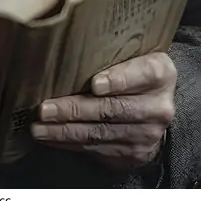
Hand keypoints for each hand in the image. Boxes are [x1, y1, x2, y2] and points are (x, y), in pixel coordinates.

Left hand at [31, 53, 175, 169]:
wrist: (155, 106)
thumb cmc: (132, 70)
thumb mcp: (132, 54)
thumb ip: (110, 52)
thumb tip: (65, 47)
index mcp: (160, 73)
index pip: (143, 74)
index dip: (119, 79)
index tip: (95, 84)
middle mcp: (158, 107)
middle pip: (113, 109)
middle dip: (74, 110)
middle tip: (45, 109)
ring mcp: (148, 134)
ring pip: (101, 133)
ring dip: (65, 131)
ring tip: (39, 128)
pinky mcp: (135, 154)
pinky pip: (97, 149)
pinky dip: (71, 143)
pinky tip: (51, 137)